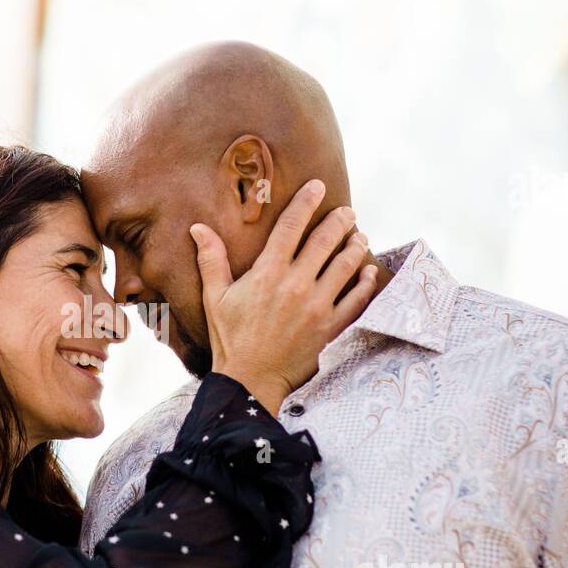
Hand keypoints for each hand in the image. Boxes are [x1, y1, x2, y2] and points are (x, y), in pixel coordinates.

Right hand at [190, 179, 375, 415]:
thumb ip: (211, 260)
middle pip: (325, 240)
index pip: (291, 226)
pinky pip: (356, 299)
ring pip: (345, 265)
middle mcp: (295, 285)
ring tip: (359, 235)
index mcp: (267, 274)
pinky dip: (365, 282)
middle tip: (347, 211)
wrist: (250, 382)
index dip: (306, 202)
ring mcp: (317, 307)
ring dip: (355, 246)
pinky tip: (369, 271)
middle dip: (339, 220)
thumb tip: (198, 228)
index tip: (317, 185)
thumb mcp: (214, 298)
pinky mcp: (331, 328)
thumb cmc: (230, 339)